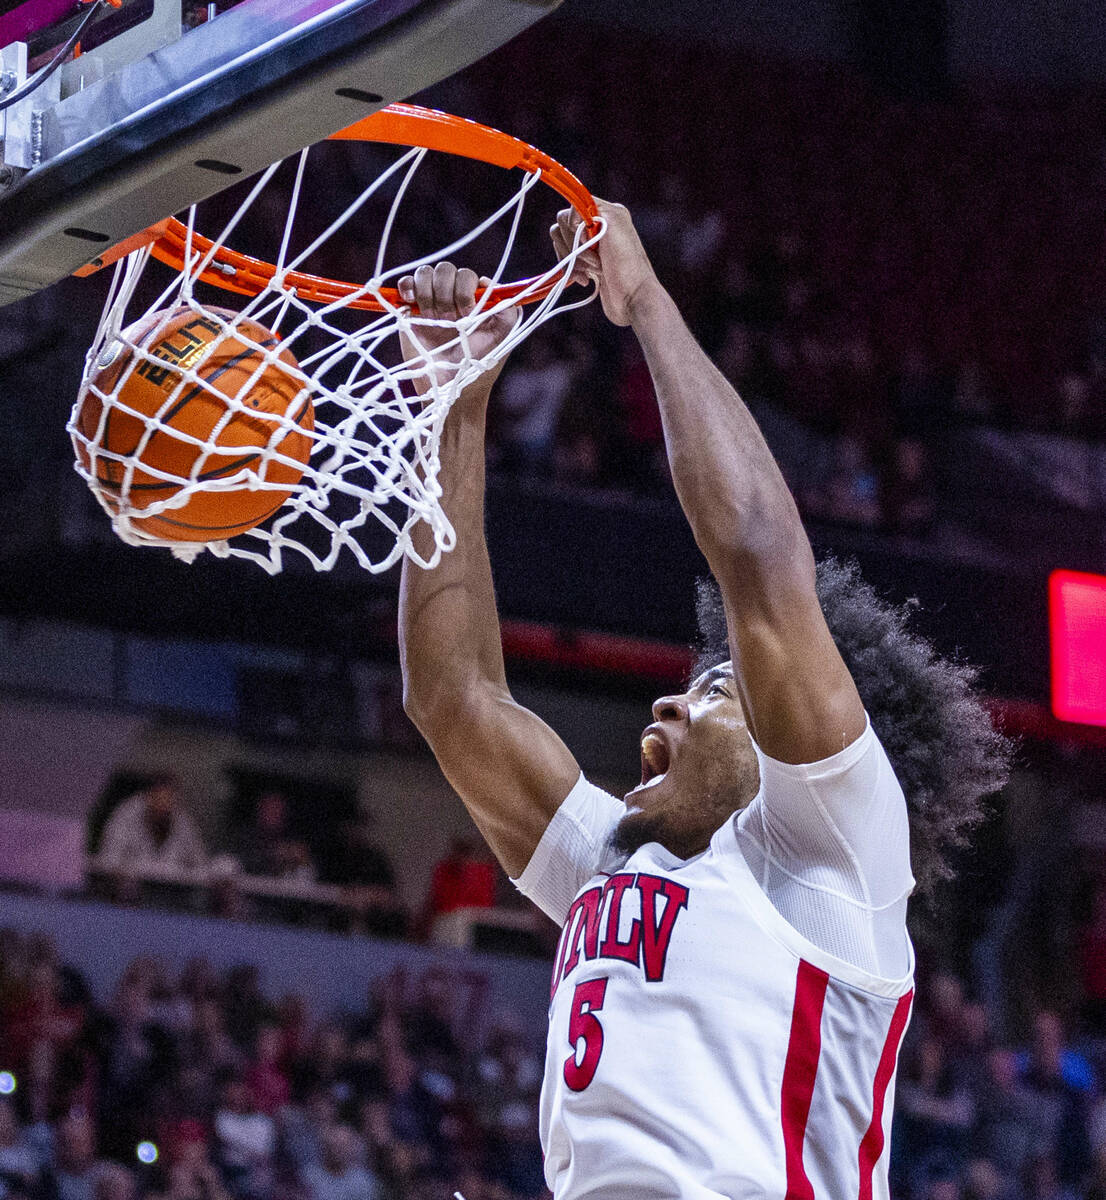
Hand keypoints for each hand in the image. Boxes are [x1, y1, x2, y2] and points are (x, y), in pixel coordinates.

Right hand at [398, 263, 519, 387]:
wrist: (450, 388)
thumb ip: (507, 310)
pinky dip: (407, 286)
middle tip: (450, 321)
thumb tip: (488, 282)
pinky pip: (406, 283)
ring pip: (426, 273)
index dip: (465, 291)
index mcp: (473, 301)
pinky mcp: (410, 311)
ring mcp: (430, 303)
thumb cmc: (478, 366)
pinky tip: (412, 303)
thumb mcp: (502, 338)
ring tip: (433, 319)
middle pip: (446, 270)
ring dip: (428, 293)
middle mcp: (452, 298)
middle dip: (446, 294)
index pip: (467, 276)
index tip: (467, 315)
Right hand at [551, 198, 659, 326]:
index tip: (588, 241)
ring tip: (591, 272)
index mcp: (608, 212)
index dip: (574, 224)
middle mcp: (599, 226)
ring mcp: (592, 247)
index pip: (574, 206)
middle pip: (563, 226)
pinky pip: (565, 260)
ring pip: (561, 243)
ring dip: (572, 260)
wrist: (633, 299)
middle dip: (574, 246)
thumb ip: (592, 209)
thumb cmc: (627, 265)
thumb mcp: (612, 225)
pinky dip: (571, 271)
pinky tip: (586, 279)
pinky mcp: (586, 265)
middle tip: (595, 261)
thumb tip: (570, 212)